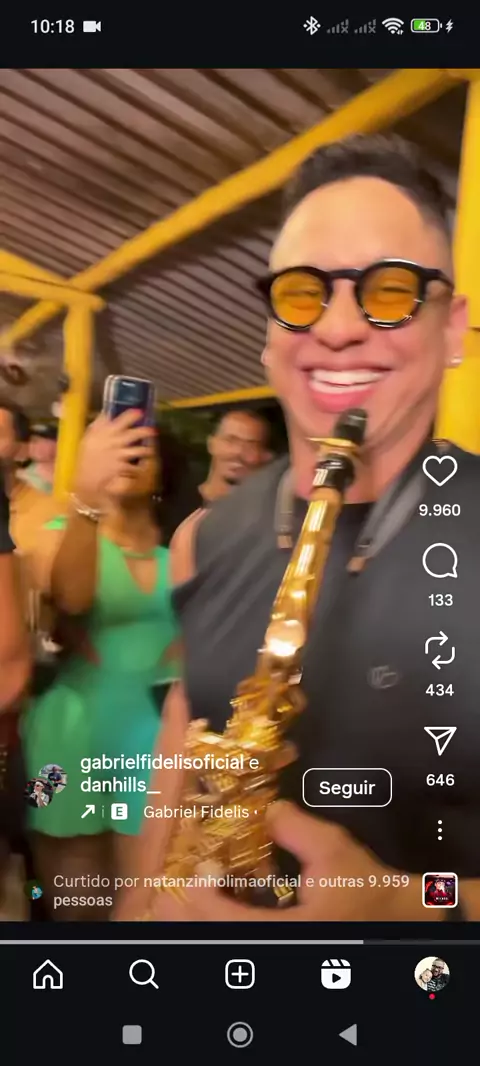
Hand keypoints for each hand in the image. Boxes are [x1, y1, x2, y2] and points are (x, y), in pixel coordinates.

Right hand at [74, 410, 153, 507]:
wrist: (86, 478)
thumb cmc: (86, 457)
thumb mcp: (88, 438)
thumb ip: (98, 425)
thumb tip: (105, 412)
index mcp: (104, 433)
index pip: (119, 421)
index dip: (131, 416)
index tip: (139, 412)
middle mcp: (113, 442)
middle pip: (132, 434)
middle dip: (144, 431)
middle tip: (152, 430)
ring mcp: (118, 455)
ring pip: (138, 450)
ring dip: (146, 450)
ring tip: (150, 450)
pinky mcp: (121, 467)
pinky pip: (135, 467)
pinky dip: (139, 468)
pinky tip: (141, 467)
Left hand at [148, 802, 433, 922]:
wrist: (398, 918)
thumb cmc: (368, 889)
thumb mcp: (333, 850)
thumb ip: (295, 828)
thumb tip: (267, 811)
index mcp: (285, 932)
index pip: (222, 919)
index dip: (202, 891)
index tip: (202, 866)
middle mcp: (275, 946)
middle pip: (212, 937)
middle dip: (187, 911)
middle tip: (174, 886)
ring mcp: (276, 951)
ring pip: (223, 941)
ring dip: (202, 917)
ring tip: (190, 894)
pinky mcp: (279, 948)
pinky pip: (240, 941)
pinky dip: (221, 922)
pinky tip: (218, 905)